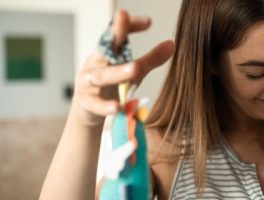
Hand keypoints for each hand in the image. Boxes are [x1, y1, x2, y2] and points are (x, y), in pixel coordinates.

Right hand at [72, 10, 174, 126]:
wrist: (87, 112)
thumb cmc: (111, 87)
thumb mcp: (132, 72)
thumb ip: (150, 59)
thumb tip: (171, 44)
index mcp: (106, 52)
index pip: (116, 32)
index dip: (127, 24)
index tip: (148, 21)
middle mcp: (95, 63)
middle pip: (106, 46)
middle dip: (116, 32)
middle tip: (123, 17)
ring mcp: (88, 82)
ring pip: (102, 76)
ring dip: (118, 72)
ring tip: (135, 70)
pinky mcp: (85, 103)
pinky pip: (95, 104)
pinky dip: (105, 105)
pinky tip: (117, 107)